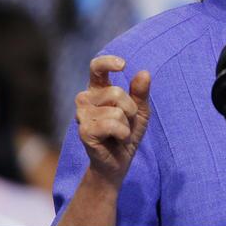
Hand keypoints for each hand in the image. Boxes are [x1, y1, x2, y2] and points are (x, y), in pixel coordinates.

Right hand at [75, 55, 151, 185]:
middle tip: (126, 123)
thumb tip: (144, 73)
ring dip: (126, 125)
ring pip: (116, 111)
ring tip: (120, 133)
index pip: (96, 68)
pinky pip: (112, 125)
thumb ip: (141, 92)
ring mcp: (82, 115)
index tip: (122, 65)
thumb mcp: (139, 111)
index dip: (108, 62)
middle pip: (116, 92)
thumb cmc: (126, 134)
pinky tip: (117, 139)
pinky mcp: (84, 131)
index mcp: (97, 90)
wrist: (118, 162)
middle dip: (130, 109)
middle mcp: (85, 99)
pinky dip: (122, 133)